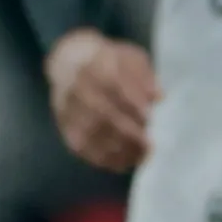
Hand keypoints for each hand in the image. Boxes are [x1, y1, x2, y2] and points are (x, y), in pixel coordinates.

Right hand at [44, 29, 156, 171]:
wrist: (68, 60)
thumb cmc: (107, 59)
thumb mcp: (129, 57)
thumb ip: (144, 75)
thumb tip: (157, 97)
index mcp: (94, 64)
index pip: (110, 84)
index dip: (129, 102)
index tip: (149, 116)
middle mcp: (76, 86)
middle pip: (99, 112)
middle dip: (125, 131)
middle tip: (149, 145)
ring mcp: (66, 107)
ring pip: (89, 132)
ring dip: (116, 148)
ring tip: (140, 158)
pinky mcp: (63, 124)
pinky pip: (79, 145)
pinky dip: (100, 158)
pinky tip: (121, 164)